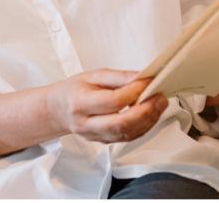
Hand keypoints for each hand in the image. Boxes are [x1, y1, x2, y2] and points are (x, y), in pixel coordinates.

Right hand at [45, 69, 168, 143]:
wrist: (58, 110)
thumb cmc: (75, 90)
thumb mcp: (93, 75)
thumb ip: (119, 77)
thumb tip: (142, 77)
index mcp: (80, 102)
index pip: (112, 101)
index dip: (134, 92)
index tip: (148, 81)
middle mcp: (86, 124)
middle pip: (120, 123)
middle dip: (145, 111)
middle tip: (159, 98)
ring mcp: (94, 136)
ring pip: (126, 134)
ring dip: (148, 120)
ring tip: (159, 104)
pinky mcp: (104, 142)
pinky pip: (126, 138)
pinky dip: (143, 127)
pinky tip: (150, 114)